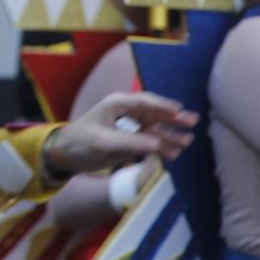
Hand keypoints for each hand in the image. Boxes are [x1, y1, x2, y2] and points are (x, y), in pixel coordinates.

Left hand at [46, 92, 197, 175]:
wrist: (65, 156)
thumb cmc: (80, 143)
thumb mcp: (103, 142)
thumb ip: (130, 142)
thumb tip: (157, 145)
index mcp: (117, 104)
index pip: (144, 102)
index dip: (163, 106)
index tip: (179, 111)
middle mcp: (126, 113)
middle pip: (154, 114)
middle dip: (173, 119)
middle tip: (193, 122)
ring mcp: (129, 128)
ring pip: (154, 130)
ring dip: (170, 136)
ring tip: (187, 141)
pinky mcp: (129, 142)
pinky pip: (149, 143)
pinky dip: (161, 148)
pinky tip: (173, 154)